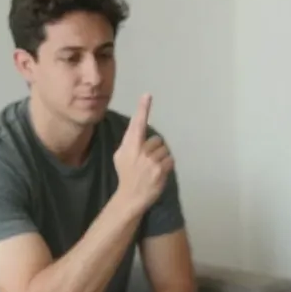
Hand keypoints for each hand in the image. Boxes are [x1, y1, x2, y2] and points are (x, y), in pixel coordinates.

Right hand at [113, 93, 173, 213]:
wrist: (131, 196)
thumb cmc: (126, 175)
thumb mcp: (121, 156)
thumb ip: (129, 142)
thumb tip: (137, 131)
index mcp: (129, 145)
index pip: (137, 123)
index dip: (142, 109)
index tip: (147, 95)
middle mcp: (139, 150)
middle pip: (157, 140)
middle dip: (155, 149)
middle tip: (148, 161)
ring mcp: (150, 160)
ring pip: (165, 150)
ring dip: (162, 158)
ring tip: (153, 168)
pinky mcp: (160, 170)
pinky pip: (170, 160)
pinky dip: (167, 166)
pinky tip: (158, 173)